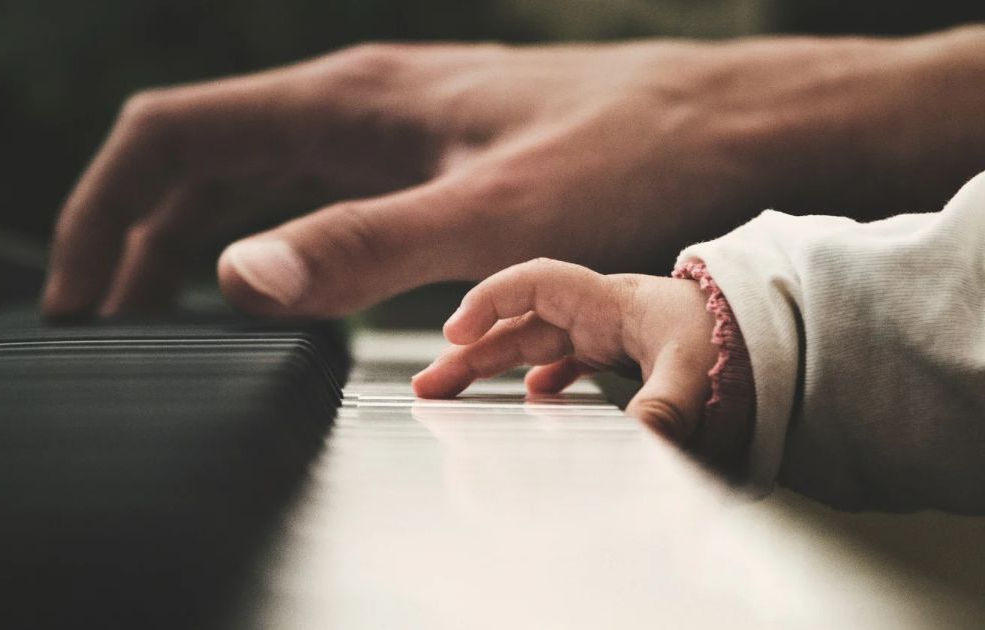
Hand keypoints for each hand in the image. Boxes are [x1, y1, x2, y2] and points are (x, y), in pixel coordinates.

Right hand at [41, 30, 983, 317]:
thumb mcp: (494, 216)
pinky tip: (276, 290)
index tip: (73, 293)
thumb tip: (234, 278)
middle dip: (131, 236)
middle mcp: (355, 105)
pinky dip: (266, 244)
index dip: (100, 210)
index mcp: (345, 101)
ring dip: (192, 244)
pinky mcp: (428, 161)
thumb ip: (362, 247)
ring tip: (159, 313)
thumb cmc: (633, 152)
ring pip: (253, 180)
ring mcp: (390, 130)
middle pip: (196, 160)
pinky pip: (314, 197)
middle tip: (100, 322)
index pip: (169, 138)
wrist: (735, 124)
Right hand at [411, 258, 749, 467]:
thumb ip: (668, 403)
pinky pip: (561, 360)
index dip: (489, 301)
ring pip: (530, 344)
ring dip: (489, 366)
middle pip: (517, 323)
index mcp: (609, 302)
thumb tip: (640, 438)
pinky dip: (536, 378)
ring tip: (450, 394)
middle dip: (469, 350)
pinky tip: (524, 400)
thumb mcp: (699, 368)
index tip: (455, 333)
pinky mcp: (617, 355)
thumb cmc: (736, 338)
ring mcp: (604, 334)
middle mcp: (598, 314)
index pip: (535, 283)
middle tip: (428, 385)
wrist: (775, 333)